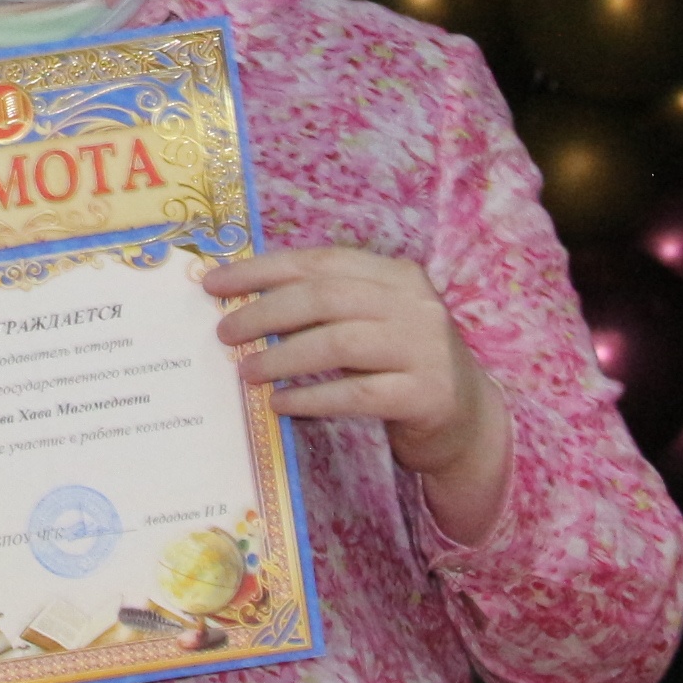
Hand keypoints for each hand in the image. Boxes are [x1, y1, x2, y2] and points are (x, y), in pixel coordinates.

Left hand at [204, 244, 511, 543]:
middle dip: (266, 312)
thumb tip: (241, 303)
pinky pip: (358, 393)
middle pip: (325, 297)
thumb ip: (324, 309)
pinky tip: (281, 404)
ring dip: (283, 356)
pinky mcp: (428, 395)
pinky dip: (312, 397)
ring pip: (340, 342)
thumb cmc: (400, 368)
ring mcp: (426, 348)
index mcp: (397, 275)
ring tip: (246, 372)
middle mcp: (415, 304)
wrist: (468, 420)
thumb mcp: (370, 325)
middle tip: (225, 334)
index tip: (214, 284)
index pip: (320, 261)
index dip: (263, 270)